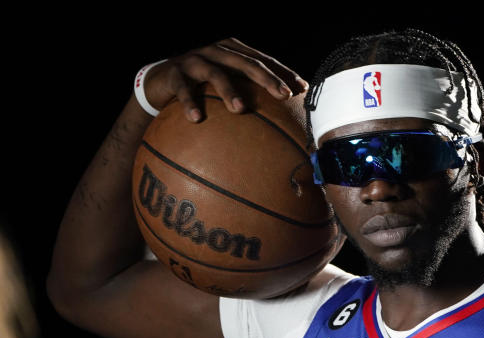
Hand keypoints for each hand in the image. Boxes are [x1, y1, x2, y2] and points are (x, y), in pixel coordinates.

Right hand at [141, 37, 309, 121]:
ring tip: (241, 109)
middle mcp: (216, 51)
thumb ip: (250, 92)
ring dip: (230, 91)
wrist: (159, 81)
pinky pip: (184, 90)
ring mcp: (194, 60)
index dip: (283, 72)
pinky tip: (197, 119)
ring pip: (216, 73)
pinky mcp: (174, 74)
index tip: (302, 89)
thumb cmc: (202, 85)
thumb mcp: (227, 83)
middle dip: (267, 79)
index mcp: (233, 51)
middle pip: (246, 63)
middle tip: (284, 96)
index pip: (263, 60)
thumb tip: (284, 116)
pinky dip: (190, 103)